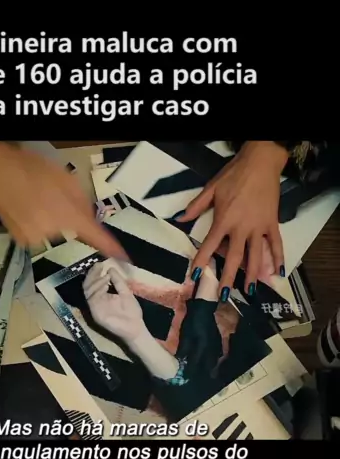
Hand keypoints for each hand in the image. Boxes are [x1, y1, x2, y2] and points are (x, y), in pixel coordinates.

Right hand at [0, 141, 126, 259]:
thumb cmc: (34, 170)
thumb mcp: (67, 181)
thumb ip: (83, 204)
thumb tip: (90, 221)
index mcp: (68, 217)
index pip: (96, 238)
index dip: (111, 249)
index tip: (125, 259)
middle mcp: (53, 233)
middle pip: (74, 237)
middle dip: (74, 225)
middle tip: (61, 204)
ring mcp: (35, 239)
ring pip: (57, 236)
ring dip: (56, 225)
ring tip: (42, 202)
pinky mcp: (22, 241)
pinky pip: (40, 236)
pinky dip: (41, 226)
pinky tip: (32, 208)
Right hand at [83, 262, 144, 342]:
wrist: (135, 327)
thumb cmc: (132, 312)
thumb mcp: (126, 292)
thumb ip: (118, 281)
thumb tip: (110, 268)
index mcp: (103, 296)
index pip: (94, 282)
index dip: (95, 272)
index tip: (100, 264)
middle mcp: (96, 300)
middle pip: (87, 285)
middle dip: (92, 275)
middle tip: (98, 267)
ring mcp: (95, 307)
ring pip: (87, 291)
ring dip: (95, 282)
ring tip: (105, 277)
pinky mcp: (96, 313)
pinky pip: (92, 300)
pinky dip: (96, 290)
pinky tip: (104, 285)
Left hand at [177, 141, 287, 297]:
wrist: (261, 162)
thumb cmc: (234, 175)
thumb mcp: (211, 188)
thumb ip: (196, 207)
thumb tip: (180, 218)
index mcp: (224, 220)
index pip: (210, 245)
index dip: (201, 261)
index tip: (195, 276)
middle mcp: (242, 227)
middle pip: (234, 258)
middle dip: (227, 278)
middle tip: (223, 295)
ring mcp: (259, 227)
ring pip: (256, 256)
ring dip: (252, 275)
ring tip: (248, 291)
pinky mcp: (272, 223)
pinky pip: (276, 244)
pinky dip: (279, 258)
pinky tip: (278, 272)